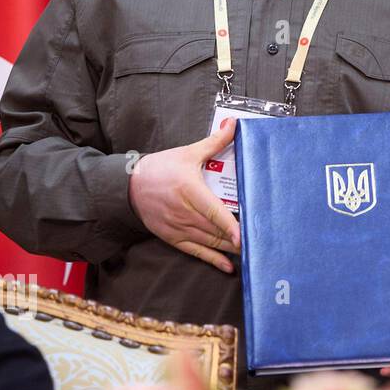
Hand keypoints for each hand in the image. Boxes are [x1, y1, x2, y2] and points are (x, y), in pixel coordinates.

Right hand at [128, 117, 241, 272]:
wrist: (129, 186)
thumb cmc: (161, 168)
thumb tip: (234, 124)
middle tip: (260, 245)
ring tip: (251, 254)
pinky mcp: (172, 237)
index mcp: (190, 191)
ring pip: (209, 242)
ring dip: (229, 250)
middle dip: (237, 239)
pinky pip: (195, 252)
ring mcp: (177, 227)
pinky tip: (228, 266)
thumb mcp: (188, 153)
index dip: (229, 225)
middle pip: (215, 230)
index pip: (214, 211)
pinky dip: (213, 260)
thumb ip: (215, 141)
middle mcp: (184, 213)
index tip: (243, 236)